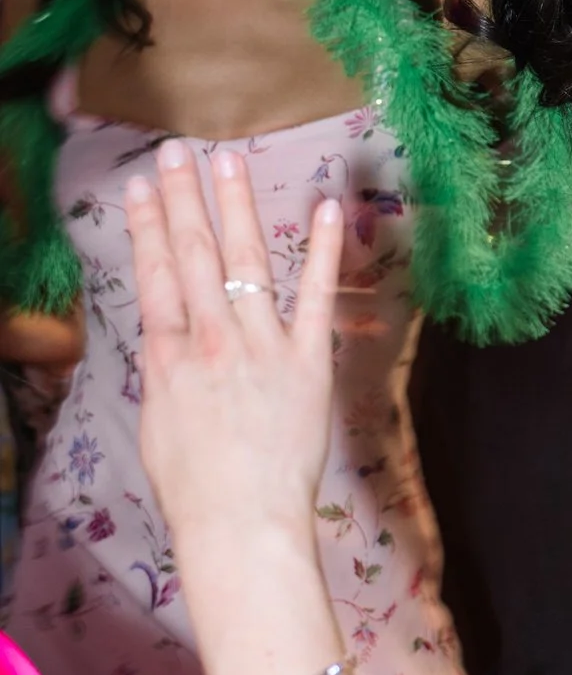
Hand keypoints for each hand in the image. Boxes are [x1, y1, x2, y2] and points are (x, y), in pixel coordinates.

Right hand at [128, 143, 341, 560]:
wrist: (240, 522)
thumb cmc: (195, 488)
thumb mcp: (158, 423)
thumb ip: (166, 373)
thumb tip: (168, 343)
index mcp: (167, 355)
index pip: (154, 274)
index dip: (148, 226)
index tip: (144, 187)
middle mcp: (211, 339)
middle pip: (193, 255)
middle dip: (184, 199)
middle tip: (176, 152)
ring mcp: (261, 346)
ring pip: (245, 262)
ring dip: (237, 207)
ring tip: (227, 161)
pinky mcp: (308, 362)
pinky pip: (316, 296)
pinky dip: (323, 250)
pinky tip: (324, 208)